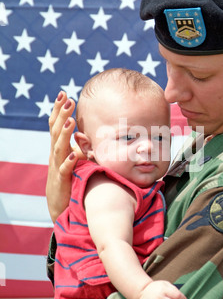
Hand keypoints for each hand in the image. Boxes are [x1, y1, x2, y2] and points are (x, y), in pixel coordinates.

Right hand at [46, 91, 80, 222]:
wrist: (60, 205)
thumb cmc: (69, 179)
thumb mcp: (74, 158)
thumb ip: (79, 145)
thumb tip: (91, 130)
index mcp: (59, 148)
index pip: (56, 125)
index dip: (59, 110)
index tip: (64, 93)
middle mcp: (56, 155)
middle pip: (56, 131)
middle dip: (62, 115)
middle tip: (68, 99)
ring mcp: (57, 167)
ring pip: (59, 148)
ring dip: (64, 135)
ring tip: (70, 121)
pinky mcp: (62, 181)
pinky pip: (64, 171)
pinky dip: (68, 162)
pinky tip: (74, 155)